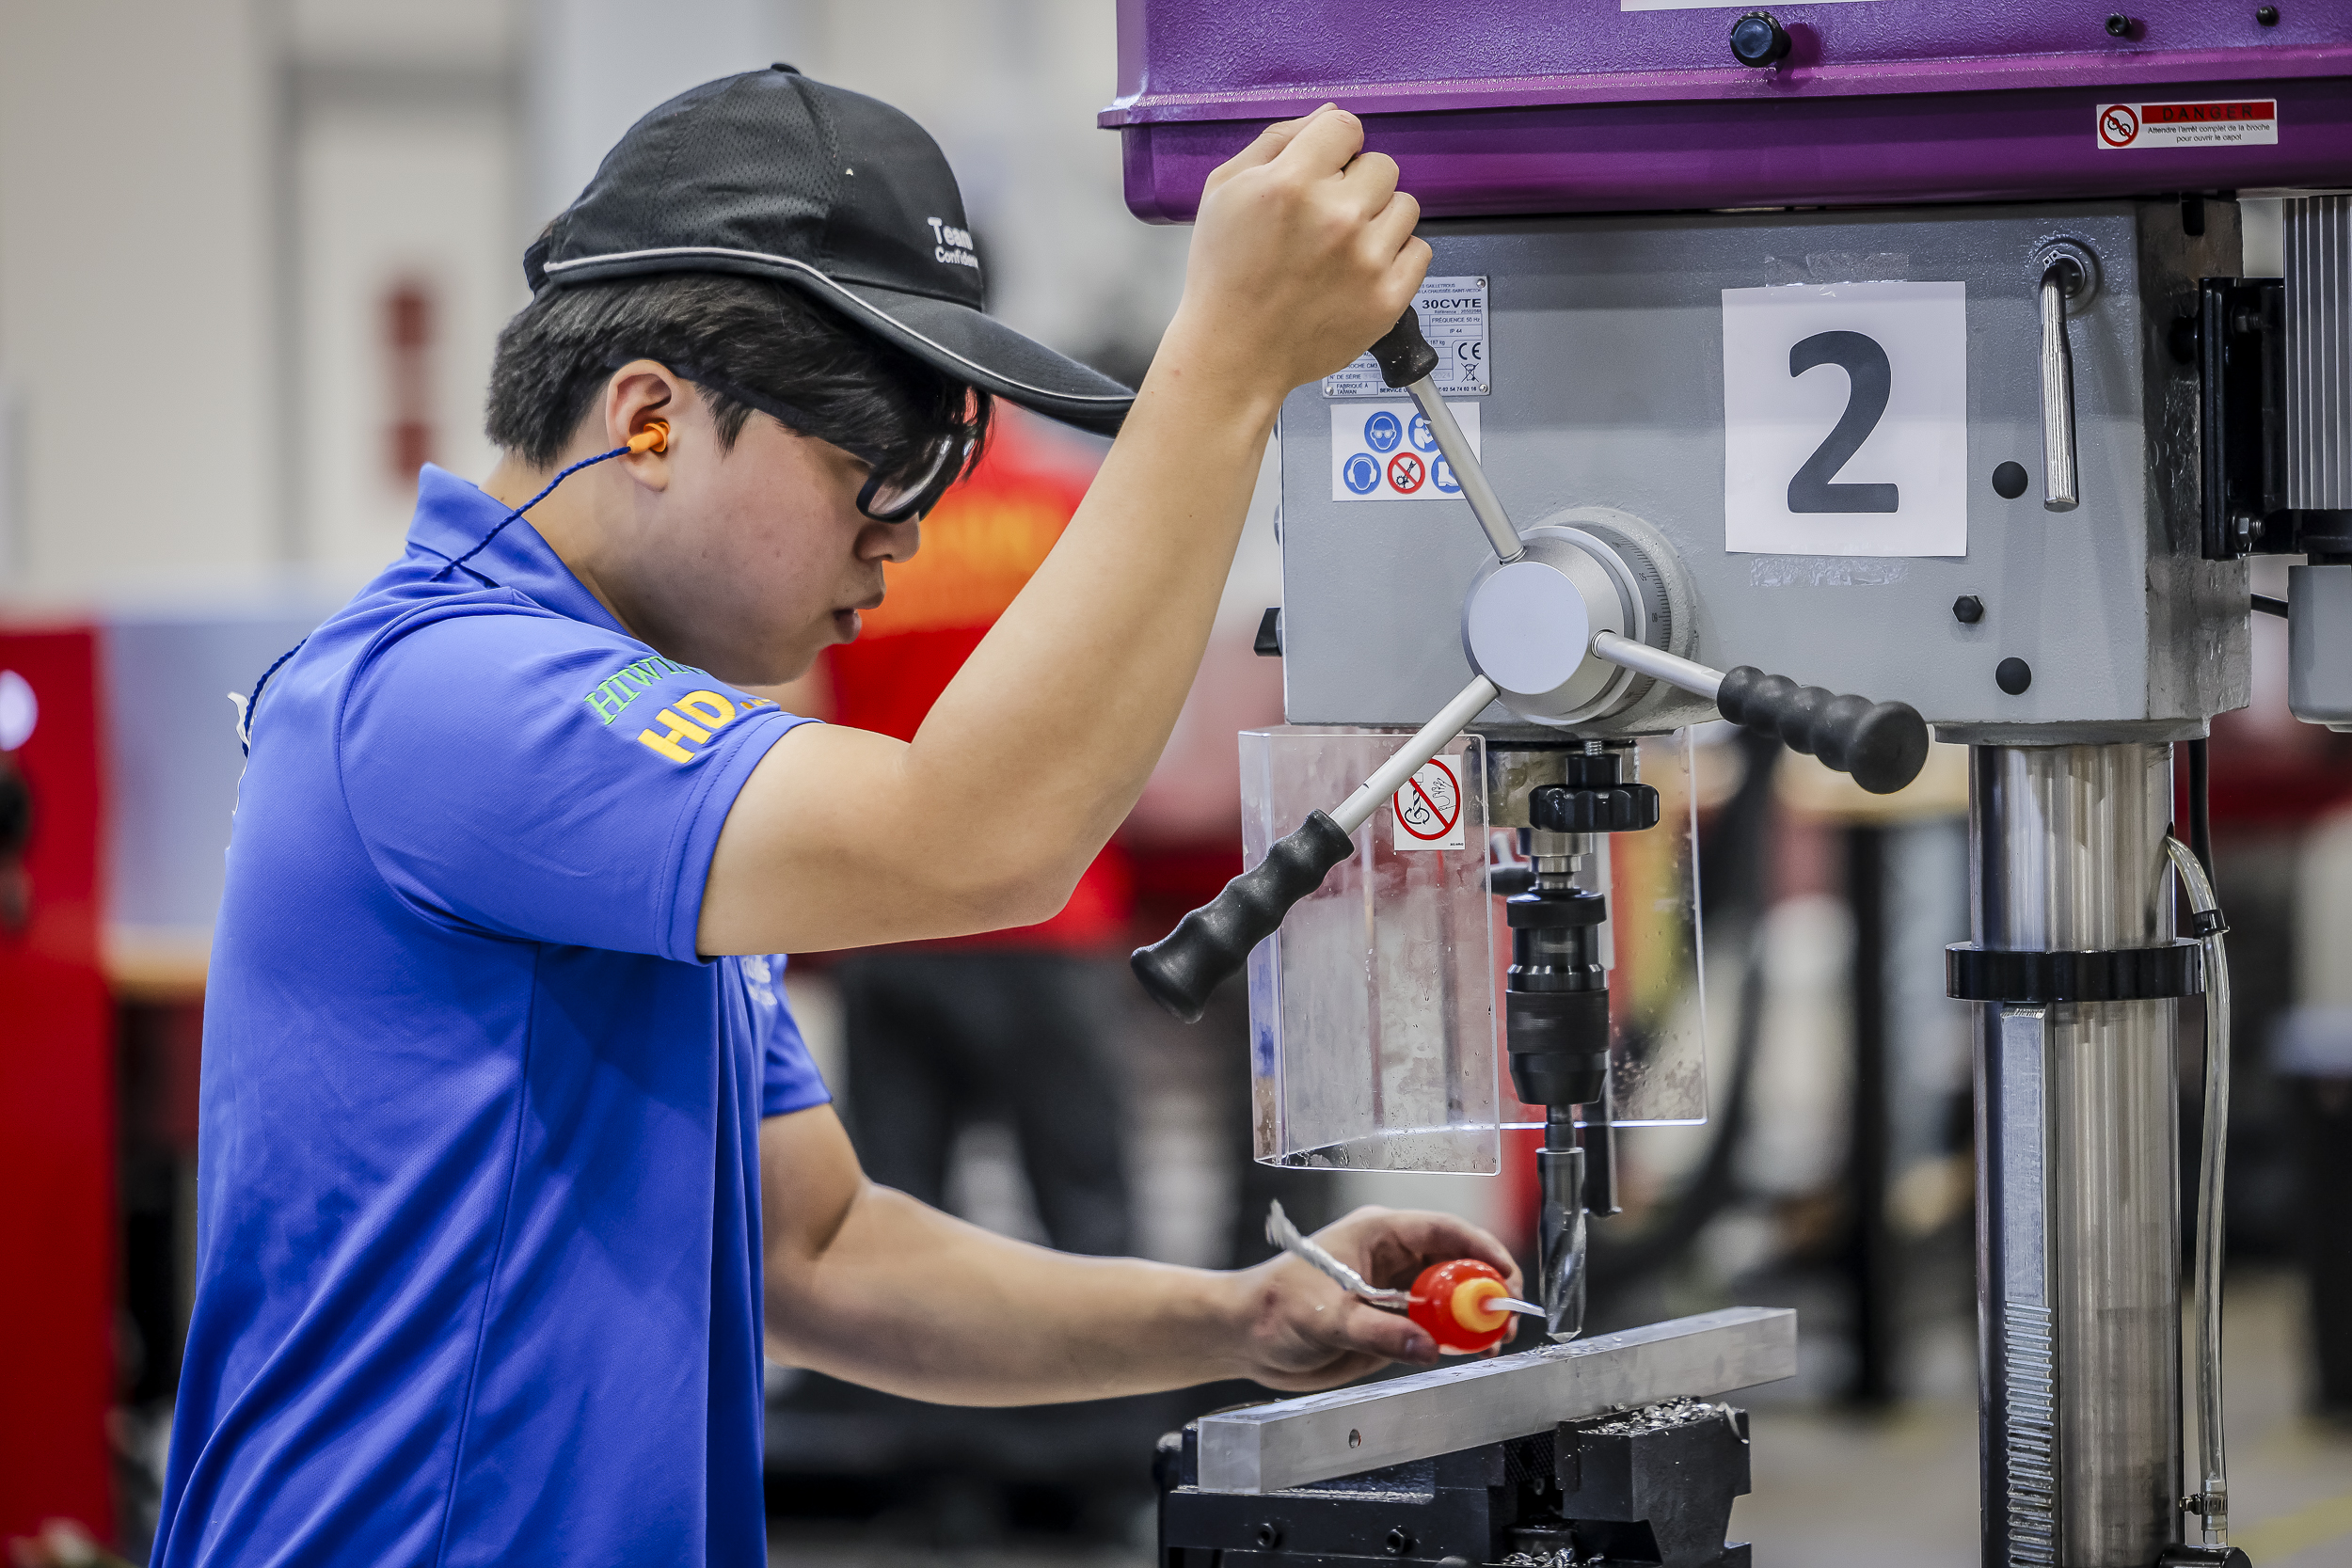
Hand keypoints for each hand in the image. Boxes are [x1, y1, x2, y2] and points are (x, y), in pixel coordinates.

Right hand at [1162, 106, 1430, 411]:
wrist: (1234, 354)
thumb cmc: (1224, 277)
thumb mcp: (1225, 190)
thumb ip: (1277, 140)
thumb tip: (1329, 114)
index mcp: (1292, 182)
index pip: (1347, 126)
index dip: (1333, 147)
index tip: (1323, 171)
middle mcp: (1337, 217)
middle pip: (1383, 165)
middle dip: (1357, 184)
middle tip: (1326, 219)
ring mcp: (1368, 259)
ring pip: (1406, 206)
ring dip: (1379, 221)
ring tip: (1342, 249)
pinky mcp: (1388, 297)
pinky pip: (1419, 251)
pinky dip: (1396, 258)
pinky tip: (1360, 272)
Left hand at [1219, 1205, 1522, 1391]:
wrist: (1245, 1337)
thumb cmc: (1273, 1307)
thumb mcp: (1327, 1318)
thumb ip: (1379, 1332)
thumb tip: (1429, 1346)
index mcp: (1378, 1232)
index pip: (1444, 1231)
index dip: (1482, 1251)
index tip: (1505, 1279)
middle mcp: (1392, 1257)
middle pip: (1457, 1264)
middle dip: (1486, 1290)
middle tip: (1505, 1322)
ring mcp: (1394, 1289)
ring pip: (1450, 1296)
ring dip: (1474, 1318)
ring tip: (1493, 1344)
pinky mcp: (1391, 1321)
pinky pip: (1434, 1326)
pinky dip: (1455, 1339)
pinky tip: (1469, 1354)